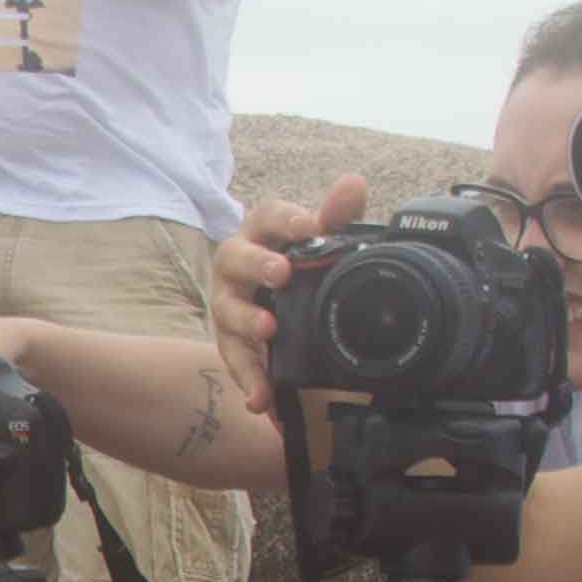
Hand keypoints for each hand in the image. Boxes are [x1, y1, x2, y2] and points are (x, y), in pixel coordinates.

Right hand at [218, 170, 349, 408]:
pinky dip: (249, 378)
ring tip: (270, 330)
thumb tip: (353, 183)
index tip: (308, 225)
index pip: (267, 216)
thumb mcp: (318, 243)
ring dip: (247, 320)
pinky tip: (260, 398)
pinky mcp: (231, 343)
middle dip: (256, 265)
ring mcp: (229, 305)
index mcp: (261, 235)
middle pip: (234, 258)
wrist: (277, 311)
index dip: (285, 220)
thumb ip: (336, 217)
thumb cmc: (296, 266)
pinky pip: (236, 361)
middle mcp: (237, 267)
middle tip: (281, 272)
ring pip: (228, 310)